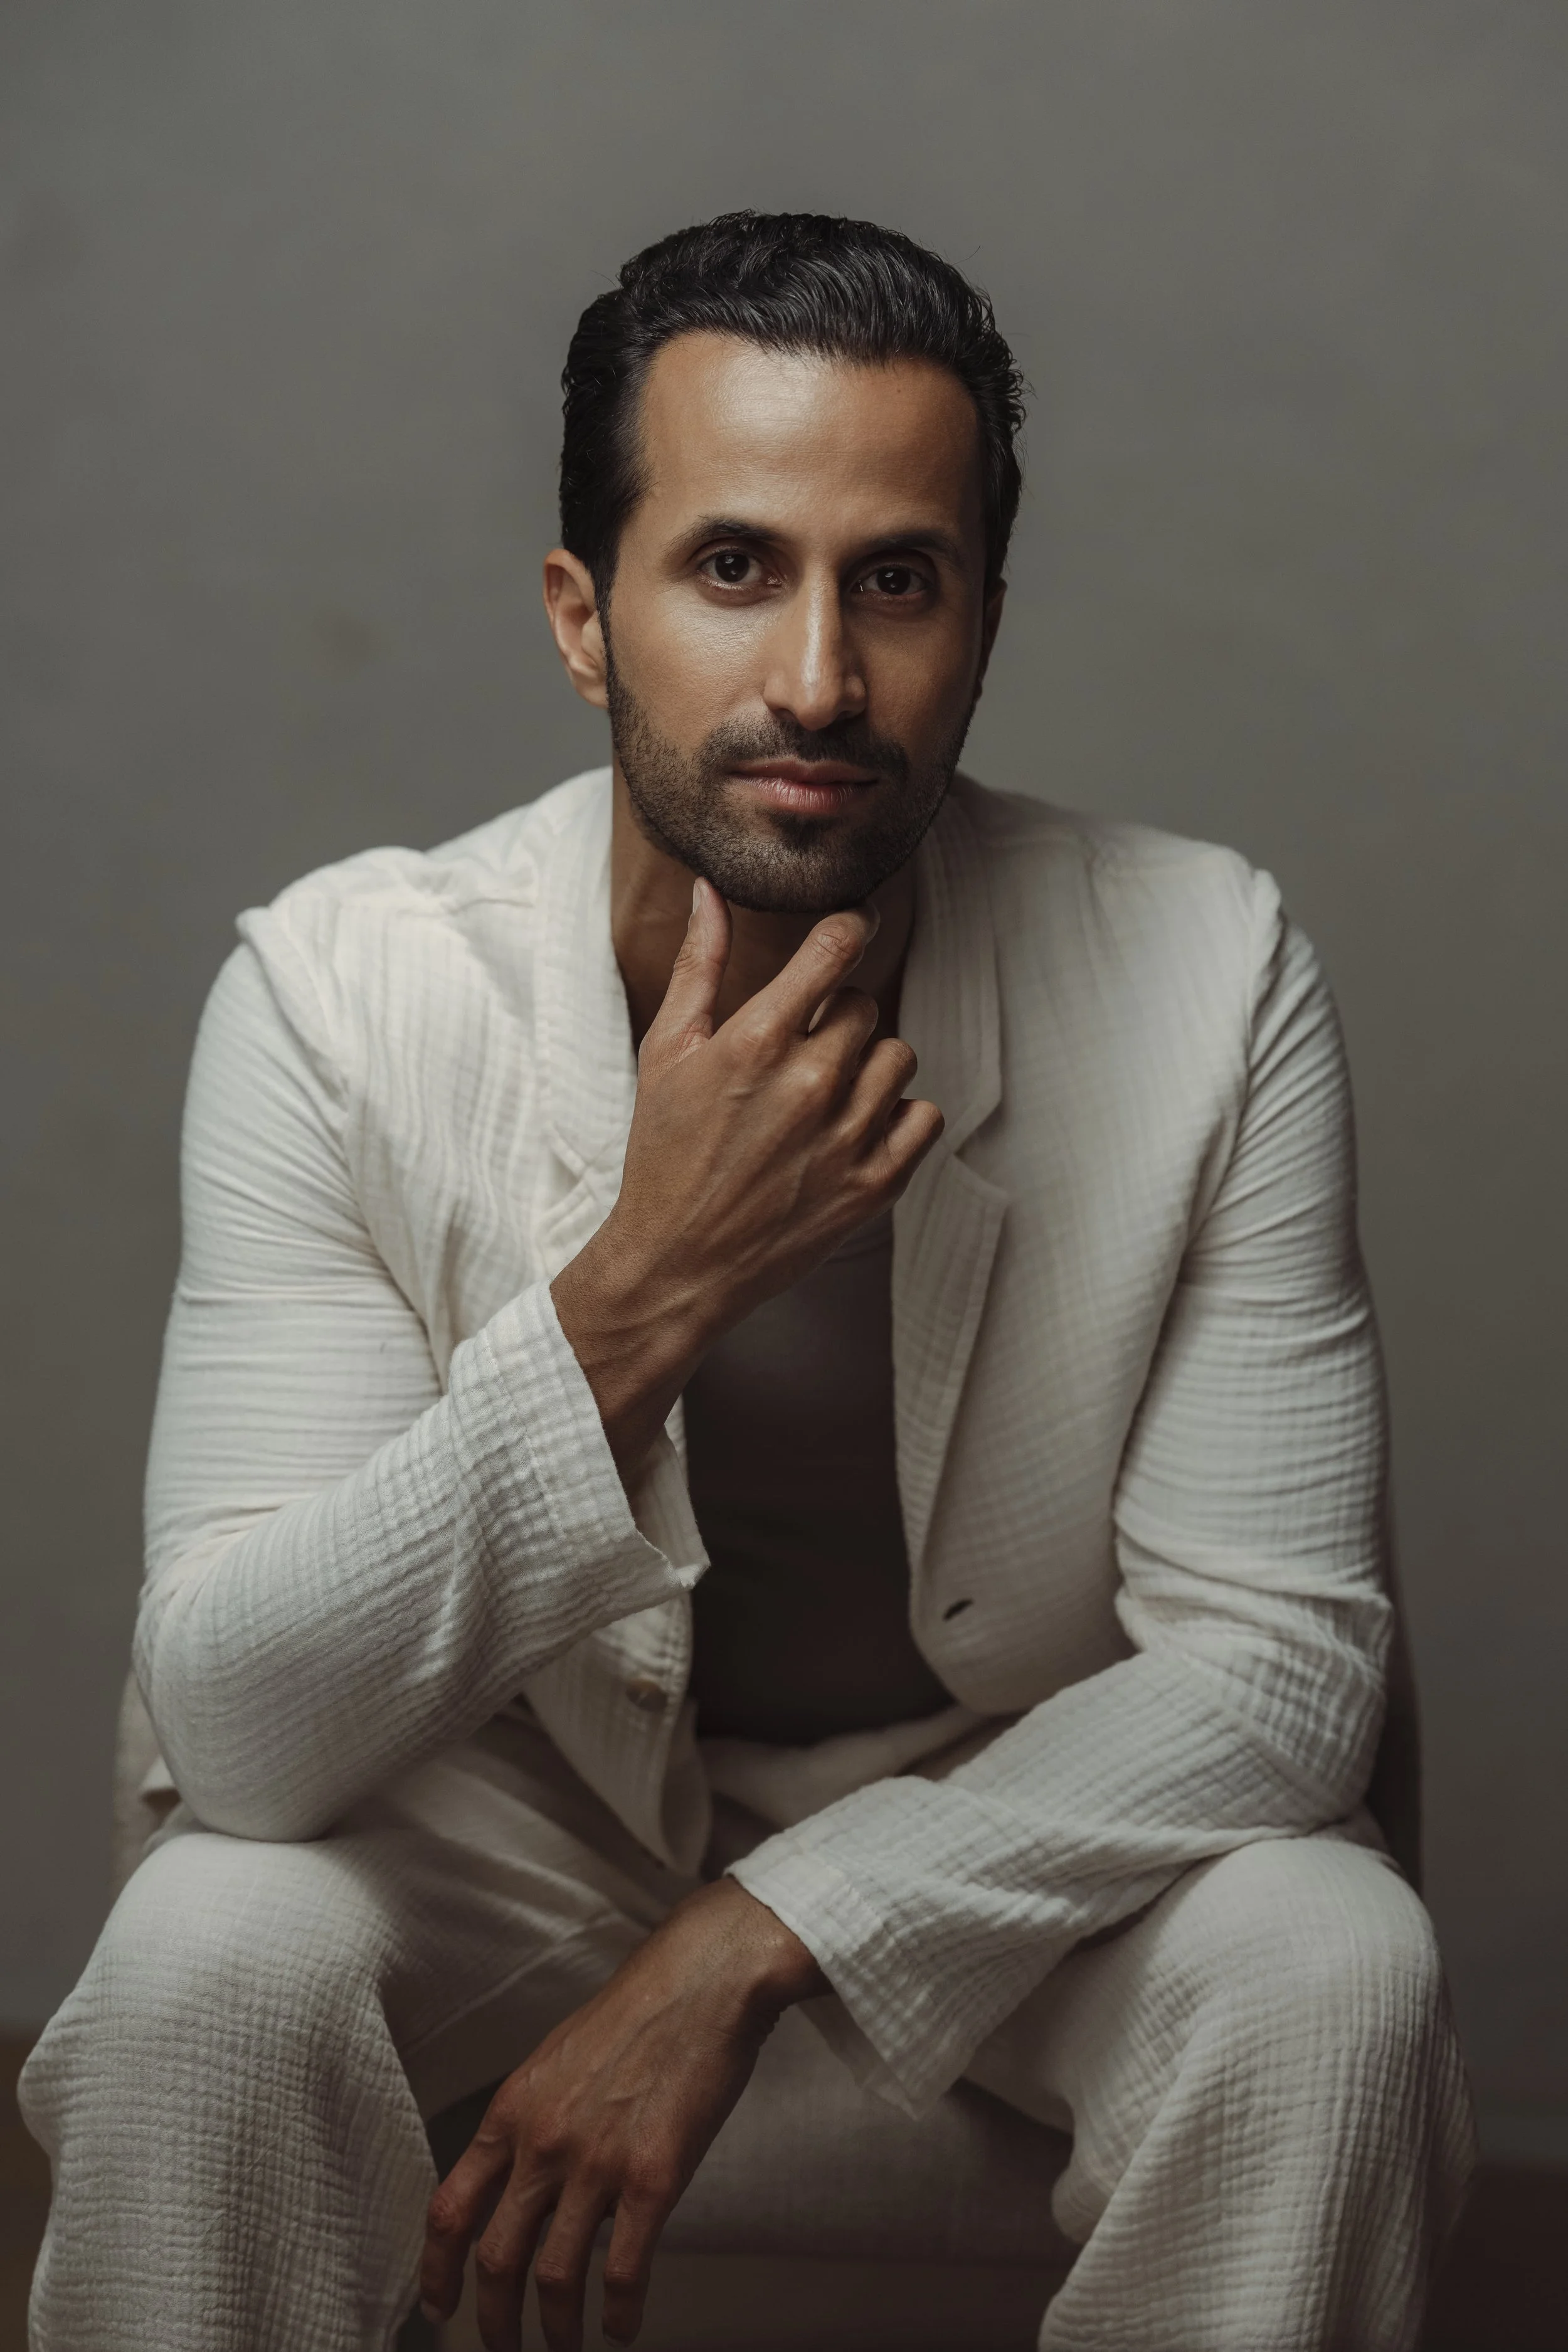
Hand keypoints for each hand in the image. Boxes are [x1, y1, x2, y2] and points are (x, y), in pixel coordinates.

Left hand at [418, 1878, 824, 2350]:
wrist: (702, 1980)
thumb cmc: (637, 2012)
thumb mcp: (555, 2059)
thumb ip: (531, 2122)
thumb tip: (519, 2182)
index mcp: (513, 2110)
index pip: (449, 2209)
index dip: (437, 2271)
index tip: (439, 2307)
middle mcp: (544, 2141)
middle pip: (495, 2259)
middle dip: (493, 2322)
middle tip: (503, 2347)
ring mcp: (598, 2162)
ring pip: (554, 2278)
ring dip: (555, 2330)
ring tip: (565, 2347)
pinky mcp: (655, 2176)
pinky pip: (624, 2269)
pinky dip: (620, 2313)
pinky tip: (622, 2326)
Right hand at [551, 879, 943, 1471]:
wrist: (678, 1262)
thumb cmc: (664, 1153)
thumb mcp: (666, 1051)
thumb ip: (698, 966)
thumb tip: (708, 891)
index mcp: (757, 1042)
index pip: (837, 948)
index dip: (849, 926)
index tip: (849, 928)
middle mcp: (810, 1084)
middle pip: (864, 1004)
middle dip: (833, 1017)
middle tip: (798, 1051)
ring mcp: (847, 1138)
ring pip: (898, 1056)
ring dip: (868, 1065)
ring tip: (823, 1093)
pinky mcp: (874, 1185)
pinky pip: (924, 1117)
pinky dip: (898, 1117)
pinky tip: (854, 1127)